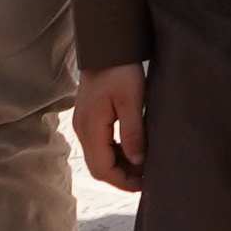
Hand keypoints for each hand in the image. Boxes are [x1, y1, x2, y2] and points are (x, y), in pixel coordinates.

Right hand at [72, 62, 146, 190]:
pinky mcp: (90, 119)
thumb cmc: (120, 69)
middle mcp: (83, 130)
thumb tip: (138, 161)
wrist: (106, 45)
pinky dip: (116, 154)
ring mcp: (84, 124)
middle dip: (122, 177)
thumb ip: (133, 132)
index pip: (103, 168)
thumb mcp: (132, 100)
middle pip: (99, 167)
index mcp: (91, 127)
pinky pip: (101, 145)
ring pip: (99, 157)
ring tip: (144, 167)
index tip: (145, 185)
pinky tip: (134, 151)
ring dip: (120, 166)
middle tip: (147, 179)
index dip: (123, 181)